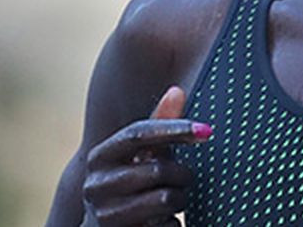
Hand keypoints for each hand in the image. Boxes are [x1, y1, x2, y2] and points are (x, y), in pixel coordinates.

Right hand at [83, 86, 211, 225]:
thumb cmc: (132, 186)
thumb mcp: (140, 156)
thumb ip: (158, 126)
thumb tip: (177, 91)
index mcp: (100, 157)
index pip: (138, 133)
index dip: (174, 129)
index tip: (206, 130)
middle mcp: (95, 186)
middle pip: (158, 170)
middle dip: (182, 175)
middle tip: (184, 179)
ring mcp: (105, 216)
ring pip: (166, 198)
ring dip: (180, 199)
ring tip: (174, 200)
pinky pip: (169, 225)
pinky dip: (174, 223)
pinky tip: (163, 222)